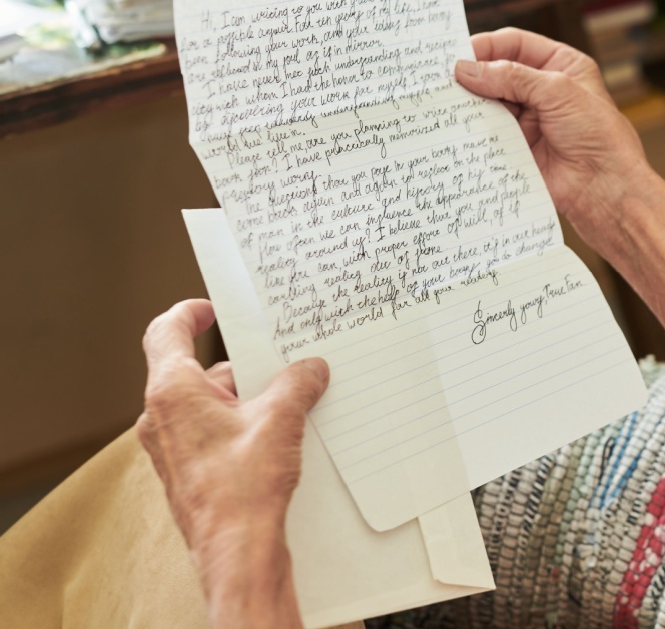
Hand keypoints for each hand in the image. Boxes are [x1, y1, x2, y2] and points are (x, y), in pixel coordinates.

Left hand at [137, 299, 328, 627]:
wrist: (236, 551)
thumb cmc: (243, 488)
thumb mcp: (280, 420)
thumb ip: (296, 384)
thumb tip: (310, 368)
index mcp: (172, 392)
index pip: (165, 332)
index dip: (188, 313)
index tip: (211, 308)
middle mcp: (161, 417)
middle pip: (200, 371)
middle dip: (243, 367)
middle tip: (281, 363)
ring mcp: (171, 447)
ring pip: (208, 404)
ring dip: (246, 399)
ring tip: (290, 403)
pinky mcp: (187, 471)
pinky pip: (212, 432)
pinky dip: (241, 425)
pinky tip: (279, 435)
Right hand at [455, 28, 654, 234]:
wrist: (604, 188)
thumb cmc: (599, 136)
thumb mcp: (558, 91)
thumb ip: (513, 76)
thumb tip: (468, 69)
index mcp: (561, 66)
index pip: (516, 44)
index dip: (487, 46)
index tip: (459, 55)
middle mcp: (543, 90)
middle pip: (498, 72)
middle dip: (474, 75)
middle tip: (444, 79)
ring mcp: (529, 119)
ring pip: (489, 103)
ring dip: (471, 103)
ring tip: (447, 102)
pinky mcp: (518, 146)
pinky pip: (489, 132)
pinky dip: (473, 129)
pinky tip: (458, 126)